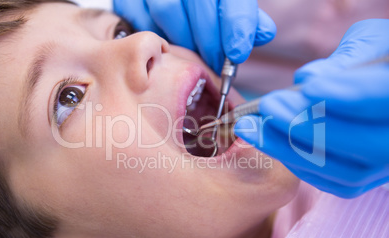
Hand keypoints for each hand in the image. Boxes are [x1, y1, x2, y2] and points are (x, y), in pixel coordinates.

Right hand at [113, 0, 275, 72]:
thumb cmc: (201, 5)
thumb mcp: (224, 4)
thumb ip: (242, 16)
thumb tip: (265, 33)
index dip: (236, 23)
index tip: (237, 53)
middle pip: (198, 2)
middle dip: (209, 40)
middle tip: (215, 64)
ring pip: (167, 9)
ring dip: (183, 39)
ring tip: (192, 52)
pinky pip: (140, 18)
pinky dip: (155, 36)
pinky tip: (166, 44)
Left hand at [234, 19, 388, 197]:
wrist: (378, 88)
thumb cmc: (373, 60)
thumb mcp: (368, 44)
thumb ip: (344, 60)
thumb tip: (307, 79)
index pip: (385, 97)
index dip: (347, 96)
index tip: (309, 88)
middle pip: (365, 144)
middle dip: (309, 125)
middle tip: (268, 105)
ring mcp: (385, 165)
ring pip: (343, 170)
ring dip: (290, 148)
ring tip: (251, 126)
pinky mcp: (361, 179)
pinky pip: (329, 180)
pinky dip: (295, 161)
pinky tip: (268, 140)